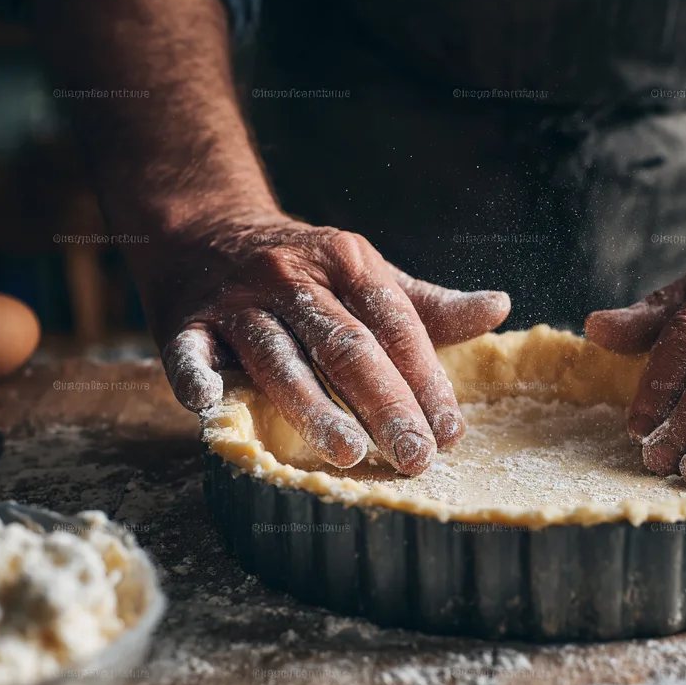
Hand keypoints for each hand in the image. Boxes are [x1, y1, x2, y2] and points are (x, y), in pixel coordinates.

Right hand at [136, 217, 509, 474]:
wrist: (206, 228)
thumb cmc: (306, 269)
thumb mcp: (367, 274)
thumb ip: (428, 305)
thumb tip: (499, 308)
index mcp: (347, 261)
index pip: (395, 326)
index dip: (426, 379)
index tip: (451, 432)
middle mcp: (293, 278)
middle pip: (346, 346)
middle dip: (385, 403)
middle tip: (416, 456)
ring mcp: (238, 301)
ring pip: (280, 358)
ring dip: (313, 407)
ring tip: (348, 453)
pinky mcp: (186, 322)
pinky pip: (190, 352)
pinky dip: (197, 376)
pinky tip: (211, 404)